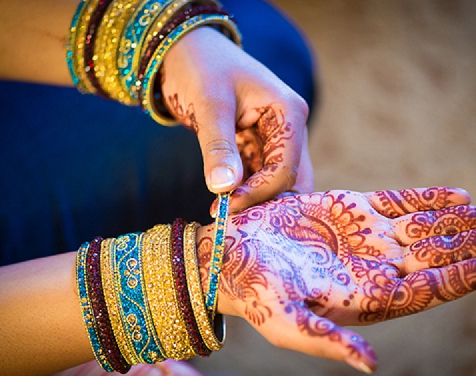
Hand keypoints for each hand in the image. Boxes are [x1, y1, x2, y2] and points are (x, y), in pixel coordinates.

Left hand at [162, 27, 312, 213]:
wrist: (185, 52)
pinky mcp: (256, 149)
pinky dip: (245, 194)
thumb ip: (218, 146)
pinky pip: (258, 179)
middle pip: (291, 182)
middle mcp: (289, 129)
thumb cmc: (200, 67)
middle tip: (232, 223)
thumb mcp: (209, 104)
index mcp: (288, 113)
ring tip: (224, 217)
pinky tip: (224, 206)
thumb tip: (223, 189)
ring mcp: (274, 141)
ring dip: (254, 202)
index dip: (258, 193)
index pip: (285, 169)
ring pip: (276, 184)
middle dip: (265, 205)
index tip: (225, 208)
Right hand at [196, 187, 475, 372]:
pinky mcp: (351, 209)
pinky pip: (400, 202)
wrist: (231, 257)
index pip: (434, 286)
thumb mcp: (286, 324)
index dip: (472, 273)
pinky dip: (430, 198)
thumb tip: (370, 364)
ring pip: (431, 226)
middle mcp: (377, 268)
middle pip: (446, 255)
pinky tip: (459, 195)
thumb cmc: (255, 294)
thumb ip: (329, 340)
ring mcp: (368, 237)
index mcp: (370, 297)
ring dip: (471, 219)